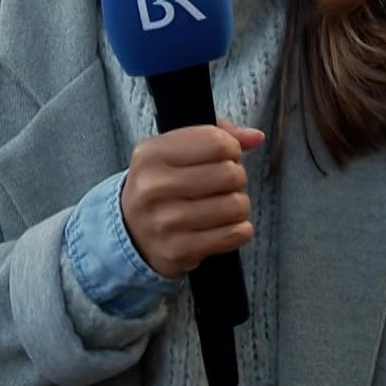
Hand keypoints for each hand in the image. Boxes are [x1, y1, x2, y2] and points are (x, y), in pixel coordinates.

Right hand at [120, 120, 264, 278]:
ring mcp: (165, 222)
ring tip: (222, 204)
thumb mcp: (174, 150)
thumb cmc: (160, 185)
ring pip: (235, 205)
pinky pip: (234, 234)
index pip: (216, 142)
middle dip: (236, 177)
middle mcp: (154, 187)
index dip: (231, 148)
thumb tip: (255, 137)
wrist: (130, 231)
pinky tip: (222, 225)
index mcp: (152, 155)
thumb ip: (217, 135)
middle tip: (223, 183)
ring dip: (238, 205)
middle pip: (229, 173)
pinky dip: (238, 229)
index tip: (226, 155)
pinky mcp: (179, 250)